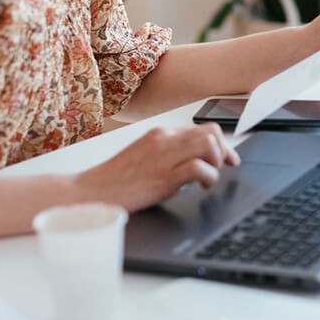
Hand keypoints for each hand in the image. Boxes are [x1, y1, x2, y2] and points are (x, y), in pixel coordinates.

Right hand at [77, 124, 239, 211]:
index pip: (202, 128)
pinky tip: (201, 186)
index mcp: (160, 133)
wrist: (92, 191)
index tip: (228, 158)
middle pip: (211, 133)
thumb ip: (169, 152)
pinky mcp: (163, 177)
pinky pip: (198, 168)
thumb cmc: (117, 178)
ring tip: (208, 177)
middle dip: (224, 151)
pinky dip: (208, 177)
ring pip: (208, 144)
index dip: (222, 143)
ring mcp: (164, 157)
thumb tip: (196, 158)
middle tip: (222, 168)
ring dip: (216, 162)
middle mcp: (164, 140)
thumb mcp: (145, 155)